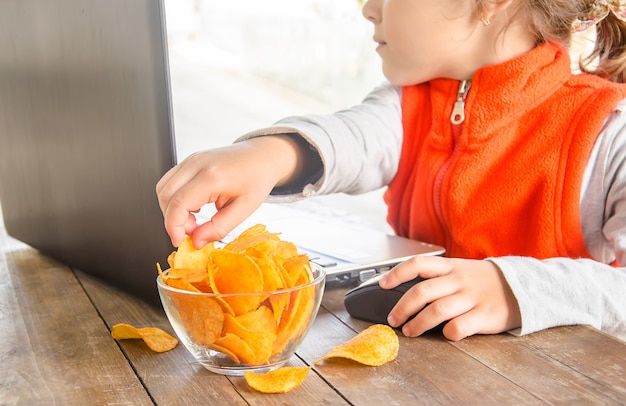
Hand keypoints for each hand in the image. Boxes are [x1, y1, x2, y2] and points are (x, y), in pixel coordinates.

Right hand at [156, 136, 300, 247]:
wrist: (262, 156)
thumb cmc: (257, 179)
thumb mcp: (245, 209)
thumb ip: (219, 227)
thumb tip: (197, 241)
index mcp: (213, 176)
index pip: (179, 202)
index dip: (174, 226)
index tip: (180, 241)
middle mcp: (197, 164)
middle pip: (165, 195)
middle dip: (173, 220)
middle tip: (194, 231)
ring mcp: (191, 160)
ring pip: (163, 188)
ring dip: (172, 209)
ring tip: (195, 220)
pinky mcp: (189, 161)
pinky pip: (170, 182)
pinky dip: (174, 199)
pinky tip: (193, 207)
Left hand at [380, 256, 520, 340]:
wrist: (522, 288)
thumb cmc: (484, 282)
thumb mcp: (461, 270)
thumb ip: (437, 277)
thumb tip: (405, 291)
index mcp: (451, 267)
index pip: (418, 264)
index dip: (397, 273)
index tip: (382, 284)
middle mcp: (459, 280)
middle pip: (422, 292)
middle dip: (402, 308)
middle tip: (393, 319)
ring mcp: (471, 298)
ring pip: (436, 311)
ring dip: (418, 324)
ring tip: (410, 331)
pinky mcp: (484, 316)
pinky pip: (458, 327)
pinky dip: (447, 333)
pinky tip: (444, 334)